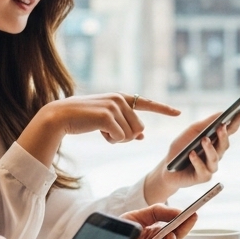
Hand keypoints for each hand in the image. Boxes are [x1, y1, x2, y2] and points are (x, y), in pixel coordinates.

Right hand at [19, 94, 180, 167]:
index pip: (147, 103)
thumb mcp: (107, 122)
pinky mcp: (107, 115)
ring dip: (118, 139)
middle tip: (108, 133)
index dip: (163, 109)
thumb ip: (125, 125)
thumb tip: (141, 137)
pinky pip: (120, 137)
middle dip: (126, 137)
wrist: (60, 117)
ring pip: (131, 135)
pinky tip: (98, 132)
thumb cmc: (83, 119)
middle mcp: (120, 99)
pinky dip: (111, 140)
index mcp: (122, 98)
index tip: (178, 113)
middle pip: (139, 128)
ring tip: (101, 131)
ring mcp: (114, 106)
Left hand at [144, 111, 239, 202]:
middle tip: (221, 126)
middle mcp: (216, 154)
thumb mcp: (192, 132)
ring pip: (214, 158)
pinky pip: (203, 169)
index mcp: (215, 142)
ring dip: (209, 149)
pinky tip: (191, 154)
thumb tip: (222, 113)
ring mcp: (210, 167)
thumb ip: (206, 124)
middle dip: (223, 136)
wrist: (167, 168)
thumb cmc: (181, 148)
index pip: (228, 132)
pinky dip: (197, 161)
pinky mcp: (203, 177)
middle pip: (224, 145)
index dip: (235, 123)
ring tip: (204, 139)